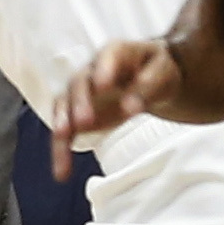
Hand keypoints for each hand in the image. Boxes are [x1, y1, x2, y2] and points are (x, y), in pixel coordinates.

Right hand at [51, 37, 180, 176]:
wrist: (150, 76)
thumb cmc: (157, 70)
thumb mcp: (162, 72)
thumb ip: (147, 87)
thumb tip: (130, 107)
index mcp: (116, 53)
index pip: (107, 57)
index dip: (103, 70)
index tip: (102, 85)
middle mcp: (92, 70)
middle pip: (80, 82)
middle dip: (80, 101)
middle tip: (83, 121)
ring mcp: (82, 92)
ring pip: (65, 104)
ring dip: (62, 121)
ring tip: (63, 137)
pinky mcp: (79, 114)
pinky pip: (66, 131)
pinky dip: (61, 150)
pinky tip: (62, 172)